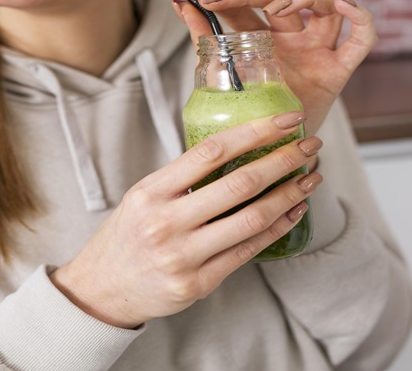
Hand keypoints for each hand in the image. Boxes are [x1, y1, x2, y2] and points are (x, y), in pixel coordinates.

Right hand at [50, 112, 322, 327]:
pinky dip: (278, 228)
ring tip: (311, 178)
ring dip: (289, 194)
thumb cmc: (127, 237)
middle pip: (240, 184)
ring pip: (252, 219)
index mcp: (151, 192)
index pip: (211, 151)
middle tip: (310, 145)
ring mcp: (183, 256)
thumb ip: (182, 178)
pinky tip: (294, 211)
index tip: (285, 120)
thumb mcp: (142, 197)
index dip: (254, 132)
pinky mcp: (198, 284)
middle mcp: (166, 222)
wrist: (101, 291)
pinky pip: (248, 251)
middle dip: (283, 160)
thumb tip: (237, 148)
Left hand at [172, 0, 377, 135]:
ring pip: (320, 5)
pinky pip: (362, 37)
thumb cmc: (256, 119)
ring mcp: (317, 50)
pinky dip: (359, 15)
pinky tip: (342, 1)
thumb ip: (207, 45)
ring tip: (276, 8)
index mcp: (261, 41)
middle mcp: (290, 39)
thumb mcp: (226, 81)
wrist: (281, 159)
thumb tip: (180, 8)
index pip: (240, 7)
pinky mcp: (340, 69)